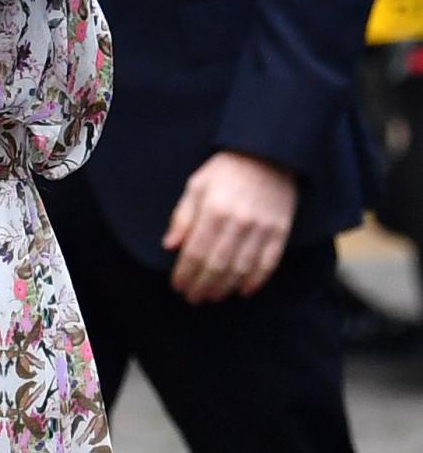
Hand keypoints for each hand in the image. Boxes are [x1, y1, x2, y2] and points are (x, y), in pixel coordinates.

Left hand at [163, 150, 297, 303]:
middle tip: (193, 298)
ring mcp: (262, 228)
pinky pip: (269, 262)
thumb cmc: (226, 171)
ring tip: (213, 297)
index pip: (196, 252)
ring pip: (242, 268)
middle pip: (218, 264)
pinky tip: (244, 290)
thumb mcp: (196, 186)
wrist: (268, 155)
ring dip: (225, 287)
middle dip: (203, 285)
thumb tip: (170, 246)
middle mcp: (238, 222)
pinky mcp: (281, 231)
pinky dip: (256, 280)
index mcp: (213, 210)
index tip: (178, 285)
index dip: (186, 272)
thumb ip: (183, 217)